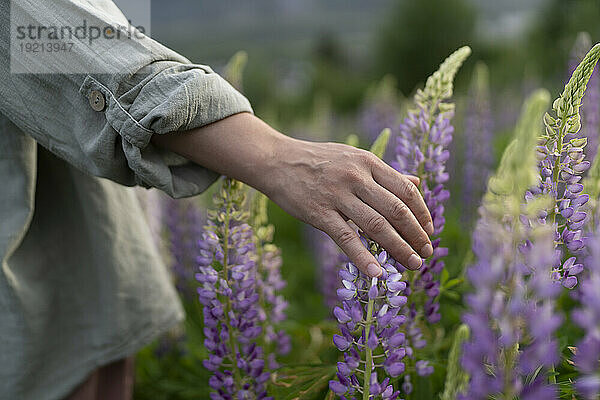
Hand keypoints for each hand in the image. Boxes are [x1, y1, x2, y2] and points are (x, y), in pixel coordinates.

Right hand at [152, 112, 432, 277]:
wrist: (275, 160)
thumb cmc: (317, 160)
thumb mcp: (353, 157)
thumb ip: (384, 173)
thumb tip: (416, 183)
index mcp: (368, 162)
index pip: (406, 191)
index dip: (422, 213)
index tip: (429, 230)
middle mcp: (356, 177)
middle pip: (396, 210)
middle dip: (416, 235)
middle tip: (427, 253)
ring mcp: (337, 196)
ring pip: (377, 226)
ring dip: (400, 249)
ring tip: (414, 264)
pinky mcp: (319, 213)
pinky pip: (346, 239)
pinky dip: (364, 258)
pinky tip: (377, 273)